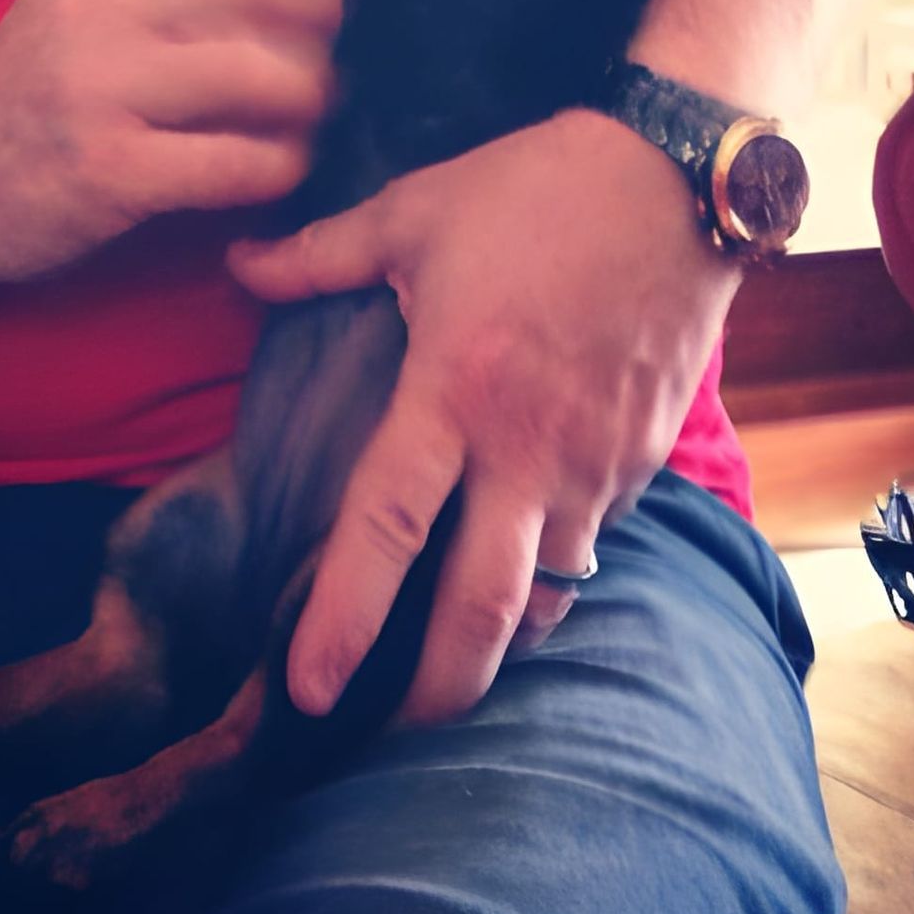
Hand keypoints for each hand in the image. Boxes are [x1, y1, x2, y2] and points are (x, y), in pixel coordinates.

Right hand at [0, 0, 344, 286]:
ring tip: (319, 116)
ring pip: (265, 73)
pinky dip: (282, 168)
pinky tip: (280, 172)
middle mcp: (98, 6)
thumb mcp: (79, 3)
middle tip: (353, 54)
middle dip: (334, 22)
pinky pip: (239, 163)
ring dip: (317, 99)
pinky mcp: (110, 171)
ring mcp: (100, 88)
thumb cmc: (33, 95)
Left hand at [225, 108, 741, 728]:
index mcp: (455, 390)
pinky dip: (556, 574)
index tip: (303, 690)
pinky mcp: (645, 459)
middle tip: (385, 734)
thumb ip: (317, 255)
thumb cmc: (536, 188)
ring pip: (548, 593)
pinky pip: (595, 544)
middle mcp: (527, 449)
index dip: (342, 618)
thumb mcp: (413, 210)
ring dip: (499, 642)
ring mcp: (597, 463)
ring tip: (452, 671)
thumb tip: (235, 267)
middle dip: (433, 691)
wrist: (677, 179)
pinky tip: (526, 574)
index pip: (387, 528)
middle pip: (481, 610)